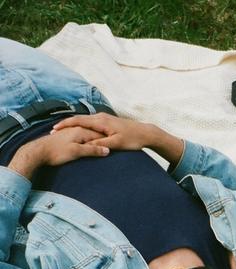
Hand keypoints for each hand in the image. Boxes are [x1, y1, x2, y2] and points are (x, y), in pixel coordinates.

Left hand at [8, 126, 107, 178]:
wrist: (38, 152)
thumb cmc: (57, 152)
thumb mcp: (77, 152)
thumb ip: (93, 150)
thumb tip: (107, 151)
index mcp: (81, 131)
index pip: (100, 134)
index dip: (108, 141)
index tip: (116, 146)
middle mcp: (77, 129)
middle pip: (94, 133)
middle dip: (102, 140)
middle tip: (111, 148)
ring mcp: (71, 133)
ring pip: (87, 136)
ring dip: (94, 141)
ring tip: (101, 148)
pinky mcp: (66, 138)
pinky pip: (80, 138)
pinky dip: (85, 142)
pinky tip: (86, 147)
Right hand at [53, 113, 183, 164]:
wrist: (146, 133)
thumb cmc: (132, 139)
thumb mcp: (116, 144)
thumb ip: (102, 144)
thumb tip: (88, 146)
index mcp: (101, 121)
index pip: (78, 121)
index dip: (65, 125)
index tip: (53, 130)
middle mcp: (101, 117)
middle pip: (79, 119)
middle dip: (66, 124)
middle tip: (53, 131)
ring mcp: (104, 119)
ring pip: (85, 121)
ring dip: (73, 125)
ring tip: (61, 131)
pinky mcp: (108, 122)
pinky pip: (91, 123)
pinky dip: (82, 127)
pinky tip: (78, 132)